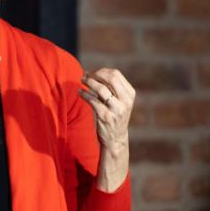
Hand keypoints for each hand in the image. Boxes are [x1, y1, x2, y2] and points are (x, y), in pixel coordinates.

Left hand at [79, 68, 135, 190]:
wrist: (116, 139)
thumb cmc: (115, 117)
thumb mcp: (119, 102)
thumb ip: (112, 88)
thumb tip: (95, 73)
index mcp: (130, 94)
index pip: (116, 74)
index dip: (102, 71)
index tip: (92, 72)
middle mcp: (125, 101)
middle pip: (110, 78)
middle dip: (95, 74)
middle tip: (86, 75)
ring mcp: (116, 109)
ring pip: (101, 89)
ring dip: (89, 82)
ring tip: (82, 81)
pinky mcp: (105, 117)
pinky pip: (93, 101)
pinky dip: (84, 94)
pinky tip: (80, 92)